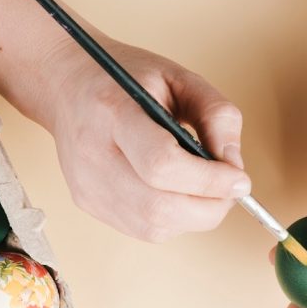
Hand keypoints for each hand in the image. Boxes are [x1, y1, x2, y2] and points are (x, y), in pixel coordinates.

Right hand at [36, 38, 250, 242]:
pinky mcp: (88, 204)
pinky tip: (175, 191)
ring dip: (194, 215)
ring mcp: (87, 186)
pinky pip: (145, 229)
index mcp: (112, 112)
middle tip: (230, 189)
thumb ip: (217, 115)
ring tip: (203, 187)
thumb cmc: (125, 78)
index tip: (240, 180)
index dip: (210, 181)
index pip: (162, 165)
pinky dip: (174, 217)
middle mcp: (92, 156)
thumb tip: (234, 168)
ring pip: (155, 226)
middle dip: (209, 206)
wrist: (67, 86)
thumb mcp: (180, 78)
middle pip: (159, 207)